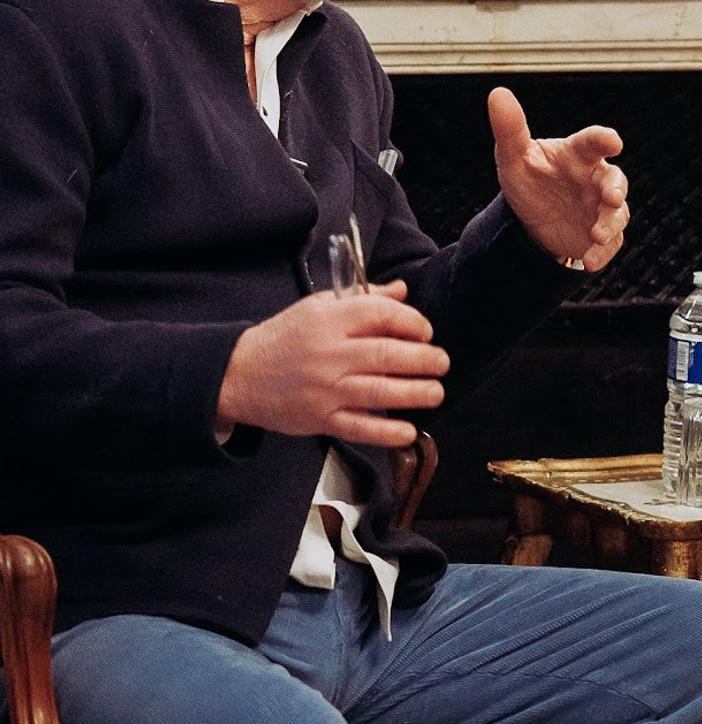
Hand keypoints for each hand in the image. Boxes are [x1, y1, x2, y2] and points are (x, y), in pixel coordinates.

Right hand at [216, 281, 448, 448]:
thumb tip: (402, 291)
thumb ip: (362, 300)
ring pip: (380, 390)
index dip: (412, 322)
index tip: (425, 332)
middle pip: (387, 354)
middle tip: (442, 362)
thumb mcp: (316, 308)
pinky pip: (360, 427)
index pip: (380, 314)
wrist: (238, 374)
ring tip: (436, 392)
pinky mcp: (321, 419)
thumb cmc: (284, 338)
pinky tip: (409, 431)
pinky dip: (388, 432)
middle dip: (424, 359)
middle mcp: (328, 353)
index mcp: (327, 320)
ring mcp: (325, 389)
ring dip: (417, 393)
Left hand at [488, 86, 628, 271]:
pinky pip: (611, 244)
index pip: (593, 143)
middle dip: (616, 189)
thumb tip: (498, 93)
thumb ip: (510, 128)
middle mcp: (596, 180)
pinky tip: (589, 261)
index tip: (613, 141)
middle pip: (615, 181)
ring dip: (610, 225)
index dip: (604, 140)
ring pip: (618, 214)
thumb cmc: (529, 179)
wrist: (531, 221)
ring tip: (596, 235)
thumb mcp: (513, 157)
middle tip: (610, 198)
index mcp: (578, 155)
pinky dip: (602, 253)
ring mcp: (601, 210)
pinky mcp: (603, 237)